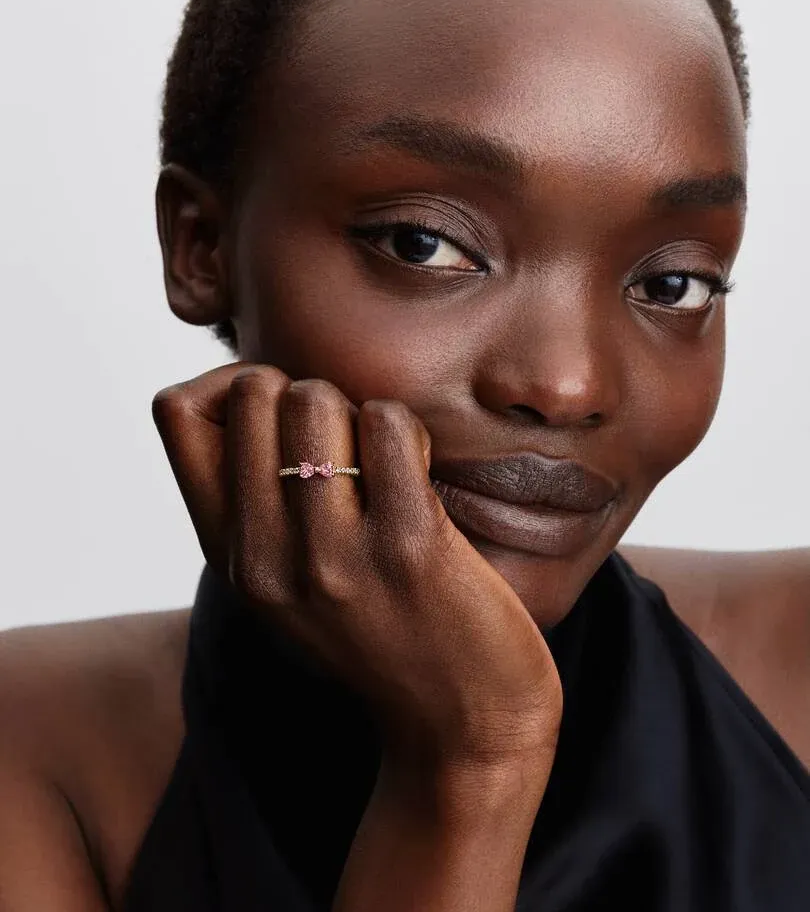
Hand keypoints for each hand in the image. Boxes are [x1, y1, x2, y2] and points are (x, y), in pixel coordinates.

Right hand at [152, 362, 561, 775]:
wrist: (463, 731)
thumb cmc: (385, 638)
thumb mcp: (289, 586)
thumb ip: (255, 506)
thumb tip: (250, 388)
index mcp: (229, 557)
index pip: (175, 411)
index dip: (230, 383)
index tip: (281, 414)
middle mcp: (263, 557)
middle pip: (252, 390)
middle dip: (306, 393)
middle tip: (345, 445)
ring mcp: (330, 554)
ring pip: (314, 399)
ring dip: (359, 411)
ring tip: (385, 463)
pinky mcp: (406, 546)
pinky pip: (388, 425)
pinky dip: (407, 432)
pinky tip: (421, 475)